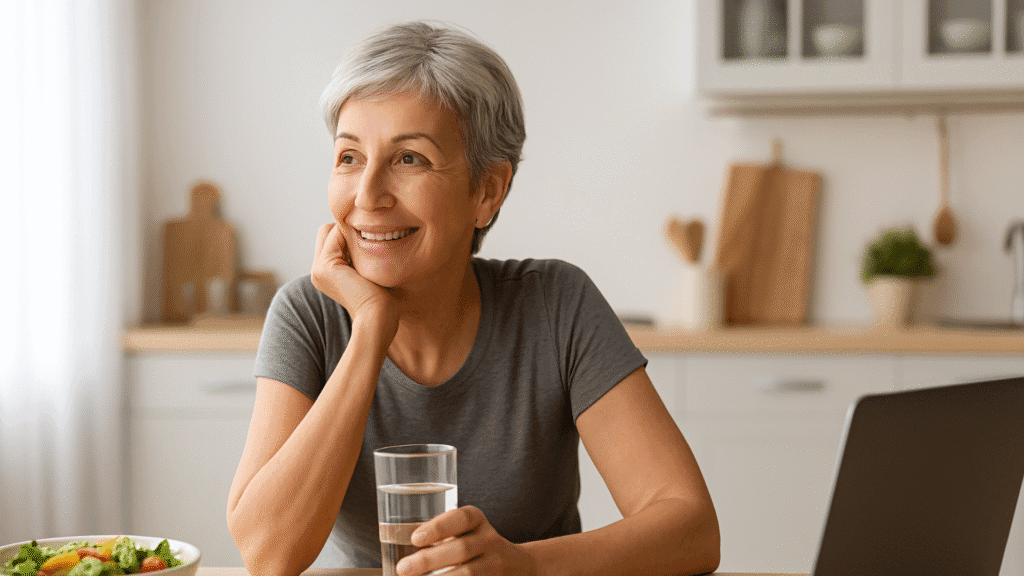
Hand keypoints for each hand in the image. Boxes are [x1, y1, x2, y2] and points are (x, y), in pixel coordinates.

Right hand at [311, 223, 397, 332]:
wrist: (378, 317)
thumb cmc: (382, 298)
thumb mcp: (368, 270)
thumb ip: (360, 253)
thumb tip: (365, 232)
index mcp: (326, 272)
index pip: (331, 236)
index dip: (350, 233)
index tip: (372, 241)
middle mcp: (318, 270)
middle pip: (327, 231)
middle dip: (346, 229)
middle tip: (370, 242)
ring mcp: (319, 269)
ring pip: (331, 229)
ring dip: (351, 232)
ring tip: (369, 248)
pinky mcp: (326, 267)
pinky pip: (336, 233)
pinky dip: (352, 234)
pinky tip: (368, 248)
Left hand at [396, 506, 534, 575]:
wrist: (518, 565)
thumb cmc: (476, 545)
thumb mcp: (466, 531)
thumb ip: (441, 534)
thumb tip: (396, 543)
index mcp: (478, 521)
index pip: (462, 518)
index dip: (439, 527)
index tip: (415, 538)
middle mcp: (490, 541)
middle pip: (462, 549)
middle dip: (430, 560)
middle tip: (403, 568)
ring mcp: (495, 565)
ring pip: (469, 573)